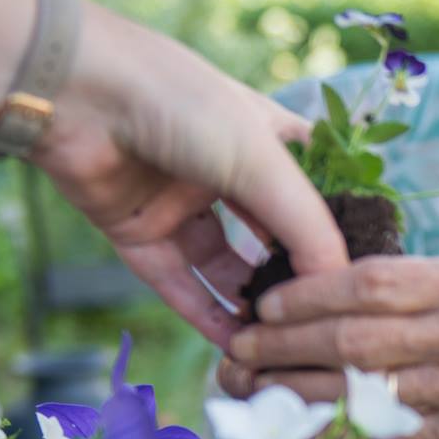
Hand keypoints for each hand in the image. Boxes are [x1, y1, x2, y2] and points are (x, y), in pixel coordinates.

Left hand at [31, 4, 348, 349]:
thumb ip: (307, 227)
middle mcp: (229, 173)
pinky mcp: (139, 231)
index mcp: (270, 141)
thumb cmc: (180, 104)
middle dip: (296, 282)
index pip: (321, 198)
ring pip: (228, 269)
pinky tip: (234, 346)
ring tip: (281, 347)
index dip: (342, 237)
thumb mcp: (264, 162)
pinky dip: (205, 315)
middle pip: (275, 240)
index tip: (364, 286)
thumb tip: (337, 288)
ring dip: (251, 306)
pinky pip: (179, 284)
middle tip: (325, 328)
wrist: (74, 91)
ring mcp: (183, 204)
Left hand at [220, 255, 438, 438]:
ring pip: (366, 395)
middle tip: (238, 350)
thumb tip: (340, 283)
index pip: (373, 282)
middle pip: (357, 340)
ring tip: (251, 397)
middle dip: (286, 346)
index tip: (264, 299)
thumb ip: (427, 282)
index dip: (308, 291)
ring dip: (298, 399)